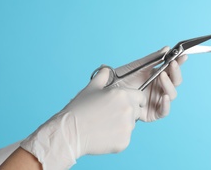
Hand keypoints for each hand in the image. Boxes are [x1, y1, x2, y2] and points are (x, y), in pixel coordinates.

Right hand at [20, 68, 145, 169]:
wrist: (70, 132)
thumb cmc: (79, 109)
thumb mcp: (91, 88)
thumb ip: (102, 76)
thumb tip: (105, 68)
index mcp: (123, 94)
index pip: (141, 97)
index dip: (134, 100)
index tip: (125, 104)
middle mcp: (128, 109)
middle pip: (137, 111)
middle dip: (128, 112)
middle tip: (111, 115)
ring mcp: (127, 126)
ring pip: (132, 124)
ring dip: (123, 124)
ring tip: (105, 124)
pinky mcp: (125, 141)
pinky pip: (126, 138)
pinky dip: (117, 137)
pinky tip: (103, 134)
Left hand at [114, 47, 187, 121]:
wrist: (107, 92)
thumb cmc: (121, 79)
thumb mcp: (137, 67)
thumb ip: (153, 59)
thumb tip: (167, 48)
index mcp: (158, 76)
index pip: (172, 69)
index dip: (179, 63)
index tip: (183, 55)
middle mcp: (160, 88)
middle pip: (176, 82)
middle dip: (176, 72)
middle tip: (172, 64)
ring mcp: (157, 100)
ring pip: (172, 94)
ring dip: (169, 85)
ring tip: (162, 76)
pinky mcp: (152, 113)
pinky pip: (164, 111)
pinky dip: (166, 104)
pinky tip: (164, 97)